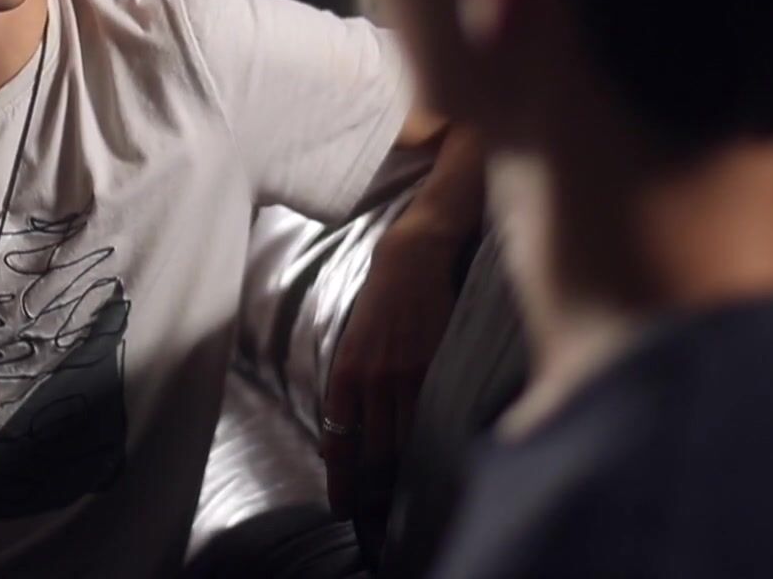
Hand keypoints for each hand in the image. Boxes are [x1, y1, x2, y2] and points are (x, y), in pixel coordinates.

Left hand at [319, 220, 461, 524]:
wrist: (409, 260)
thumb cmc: (378, 304)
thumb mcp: (350, 346)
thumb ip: (347, 391)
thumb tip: (337, 440)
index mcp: (344, 373)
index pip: (338, 441)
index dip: (340, 480)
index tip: (341, 507)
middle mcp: (371, 378)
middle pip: (373, 450)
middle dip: (374, 485)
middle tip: (377, 511)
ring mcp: (404, 373)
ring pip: (404, 438)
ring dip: (404, 468)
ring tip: (407, 491)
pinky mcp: (434, 365)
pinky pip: (431, 414)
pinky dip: (429, 438)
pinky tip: (433, 455)